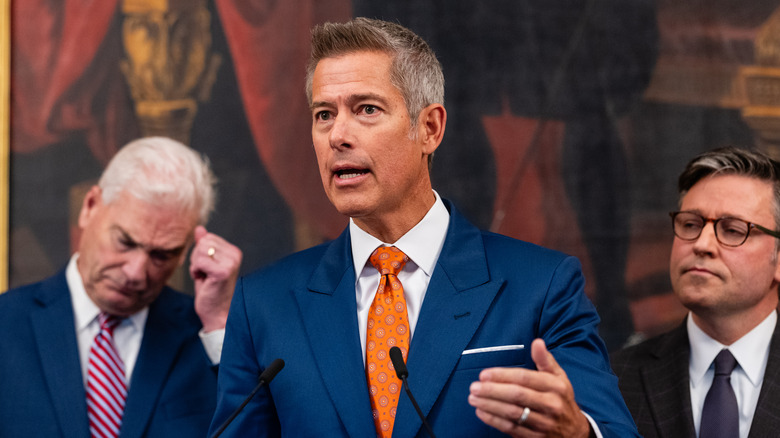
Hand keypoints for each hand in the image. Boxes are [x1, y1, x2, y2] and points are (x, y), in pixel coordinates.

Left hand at [189, 225, 242, 331]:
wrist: (218, 314)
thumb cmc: (211, 291)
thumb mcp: (205, 264)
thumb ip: (204, 245)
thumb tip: (199, 229)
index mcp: (233, 251)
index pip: (207, 238)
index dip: (200, 254)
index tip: (207, 269)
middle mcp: (235, 255)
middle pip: (202, 243)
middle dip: (197, 259)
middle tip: (205, 274)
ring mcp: (230, 263)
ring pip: (199, 251)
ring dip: (196, 266)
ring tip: (205, 278)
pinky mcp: (223, 272)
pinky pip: (199, 261)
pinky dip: (195, 272)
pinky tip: (204, 281)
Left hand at [468, 339, 591, 437]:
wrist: (575, 432)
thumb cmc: (561, 399)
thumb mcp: (559, 377)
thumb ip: (545, 360)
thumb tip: (537, 342)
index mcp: (555, 387)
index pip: (525, 378)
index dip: (502, 375)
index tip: (484, 374)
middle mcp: (551, 405)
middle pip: (516, 396)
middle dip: (492, 390)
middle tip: (474, 387)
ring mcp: (544, 423)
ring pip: (512, 413)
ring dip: (489, 405)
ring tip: (473, 398)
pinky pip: (511, 428)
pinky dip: (494, 420)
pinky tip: (482, 412)